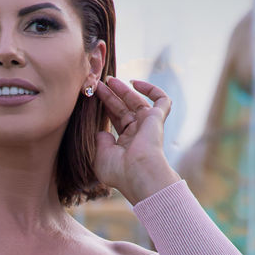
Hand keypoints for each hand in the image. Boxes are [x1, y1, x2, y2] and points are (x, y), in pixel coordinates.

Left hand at [93, 77, 175, 201]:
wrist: (139, 174)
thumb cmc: (119, 171)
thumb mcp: (101, 157)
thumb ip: (100, 141)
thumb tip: (101, 131)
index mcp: (126, 144)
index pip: (117, 120)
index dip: (106, 107)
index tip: (93, 97)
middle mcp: (138, 134)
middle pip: (124, 109)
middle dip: (111, 96)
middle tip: (98, 84)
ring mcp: (148, 125)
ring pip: (137, 102)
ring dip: (123, 90)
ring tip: (108, 80)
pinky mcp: (157, 119)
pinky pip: (161, 99)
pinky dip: (151, 89)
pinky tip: (134, 82)